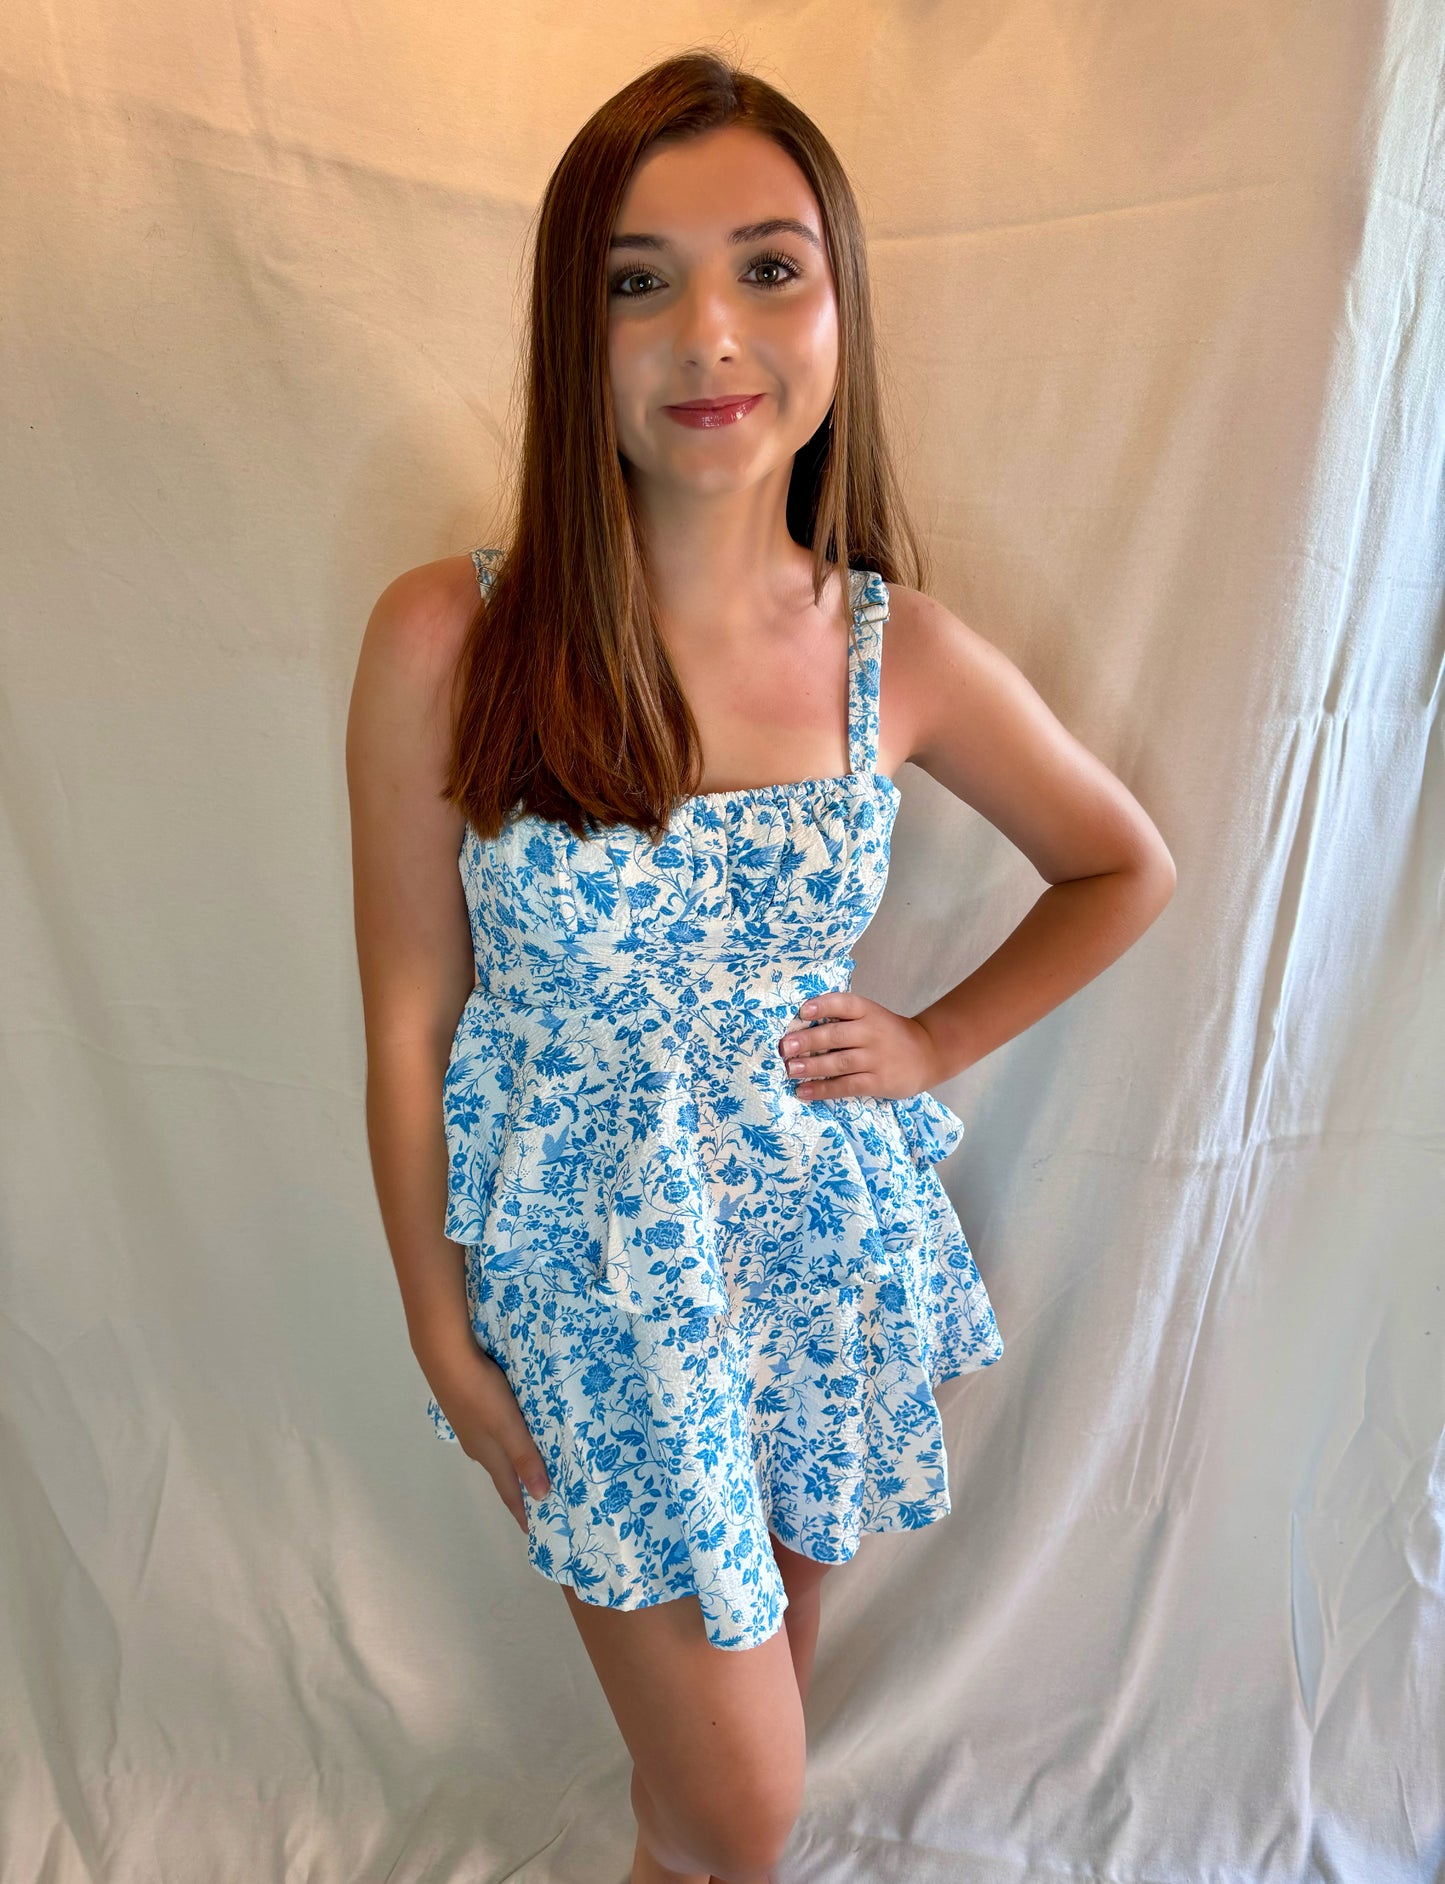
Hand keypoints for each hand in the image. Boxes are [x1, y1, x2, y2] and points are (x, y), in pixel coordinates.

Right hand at [424, 1345, 552, 1534]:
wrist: (447, 1358)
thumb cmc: (482, 1394)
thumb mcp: (509, 1426)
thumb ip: (525, 1458)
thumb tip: (541, 1497)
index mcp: (489, 1454)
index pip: (509, 1490)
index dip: (522, 1511)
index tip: (534, 1532)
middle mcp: (478, 1446)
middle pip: (502, 1474)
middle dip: (519, 1490)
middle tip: (539, 1502)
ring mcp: (470, 1427)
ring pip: (495, 1453)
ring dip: (512, 1464)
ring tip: (528, 1469)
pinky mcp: (467, 1407)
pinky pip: (491, 1433)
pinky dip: (504, 1441)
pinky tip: (509, 1432)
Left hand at [777, 991, 946, 1102]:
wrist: (928, 1053)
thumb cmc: (889, 1034)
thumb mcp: (871, 1016)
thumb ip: (843, 1019)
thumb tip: (800, 1028)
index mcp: (868, 1011)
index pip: (844, 1003)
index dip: (823, 1005)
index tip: (803, 1011)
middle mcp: (871, 1032)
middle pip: (836, 1035)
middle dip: (808, 1041)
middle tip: (785, 1047)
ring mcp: (876, 1058)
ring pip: (839, 1062)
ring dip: (812, 1067)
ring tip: (790, 1069)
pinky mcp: (878, 1081)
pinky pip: (846, 1085)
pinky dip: (824, 1089)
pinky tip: (804, 1091)